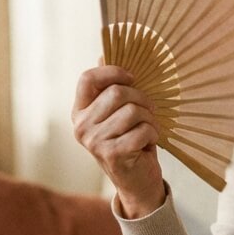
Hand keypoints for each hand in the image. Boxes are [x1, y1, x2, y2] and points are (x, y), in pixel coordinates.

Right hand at [71, 65, 165, 216]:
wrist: (137, 182)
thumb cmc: (131, 142)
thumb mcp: (119, 114)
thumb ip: (111, 87)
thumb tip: (105, 52)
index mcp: (80, 112)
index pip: (87, 78)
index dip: (112, 71)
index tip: (132, 77)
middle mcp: (81, 126)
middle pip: (118, 92)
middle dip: (143, 99)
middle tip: (149, 113)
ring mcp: (94, 142)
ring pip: (133, 111)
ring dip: (150, 120)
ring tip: (149, 131)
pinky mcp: (111, 154)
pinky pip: (142, 129)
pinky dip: (153, 134)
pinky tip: (149, 144)